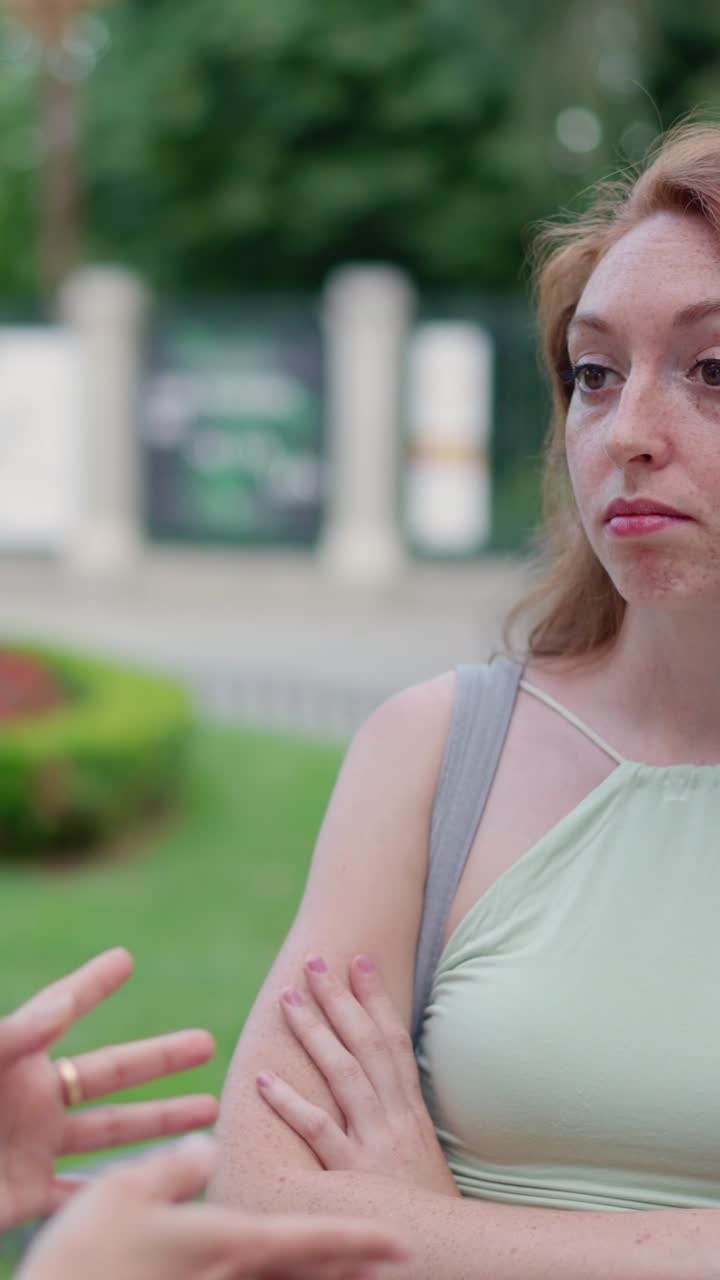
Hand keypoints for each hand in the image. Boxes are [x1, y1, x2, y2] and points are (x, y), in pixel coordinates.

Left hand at [0, 947, 216, 1229]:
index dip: (92, 984)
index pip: (63, 1010)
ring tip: (210, 1113)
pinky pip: (83, 1194)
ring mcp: (31, 1149)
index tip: (122, 957)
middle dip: (161, 1059)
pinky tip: (160, 1186)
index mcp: (15, 1059)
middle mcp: (31, 1100)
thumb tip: (64, 1002)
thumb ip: (15, 1036)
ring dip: (162, 1124)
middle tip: (208, 1043)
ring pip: (113, 1134)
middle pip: (112, 1074)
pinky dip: (122, 1191)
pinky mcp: (23, 1198)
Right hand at [17, 1135, 409, 1279]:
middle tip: (399, 1257)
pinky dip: (283, 1279)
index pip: (312, 1238)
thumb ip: (171, 1169)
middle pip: (310, 1270)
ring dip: (326, 1276)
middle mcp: (232, 1276)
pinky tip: (282, 1272)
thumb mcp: (127, 1195)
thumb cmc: (89, 1256)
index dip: (361, 1238)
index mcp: (229, 1243)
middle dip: (356, 1263)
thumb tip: (204, 1145)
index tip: (404, 1242)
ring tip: (360, 1269)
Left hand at [257, 954, 458, 1197]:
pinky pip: (319, 1135)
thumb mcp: (421, 1159)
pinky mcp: (355, 1179)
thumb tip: (374, 1087)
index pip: (394, 1040)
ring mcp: (377, 1145)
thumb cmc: (429, 1215)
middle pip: (367, 1045)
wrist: (449, 1260)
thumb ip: (397, 1122)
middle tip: (315, 962)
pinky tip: (263, 1081)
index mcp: (412, 1112)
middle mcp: (397, 1119)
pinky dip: (291, 1105)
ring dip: (315, 1033)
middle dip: (341, 999)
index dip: (376, 998)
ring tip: (288, 999)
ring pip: (344, 1075)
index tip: (358, 960)